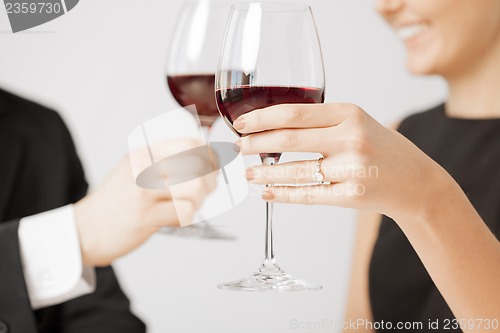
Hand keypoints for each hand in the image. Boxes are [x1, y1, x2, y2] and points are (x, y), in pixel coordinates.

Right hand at [74, 139, 216, 266]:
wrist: (83, 230)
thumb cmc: (114, 204)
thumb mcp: (131, 171)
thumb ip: (157, 163)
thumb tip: (200, 163)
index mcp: (142, 153)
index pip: (188, 143)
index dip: (208, 154)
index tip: (213, 165)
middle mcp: (143, 167)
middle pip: (196, 164)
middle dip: (211, 178)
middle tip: (208, 189)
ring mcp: (144, 191)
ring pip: (194, 188)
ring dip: (201, 199)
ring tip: (193, 205)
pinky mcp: (145, 216)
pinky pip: (184, 212)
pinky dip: (189, 216)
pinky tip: (181, 218)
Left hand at [235, 103, 454, 219]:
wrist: (417, 182)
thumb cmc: (382, 149)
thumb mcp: (357, 123)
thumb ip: (322, 121)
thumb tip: (273, 126)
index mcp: (350, 113)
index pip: (294, 112)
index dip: (262, 118)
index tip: (242, 123)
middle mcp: (351, 138)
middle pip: (289, 139)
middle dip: (256, 143)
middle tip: (239, 147)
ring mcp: (352, 169)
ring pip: (295, 170)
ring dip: (264, 173)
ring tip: (248, 173)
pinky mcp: (351, 196)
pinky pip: (308, 195)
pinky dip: (282, 194)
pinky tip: (267, 193)